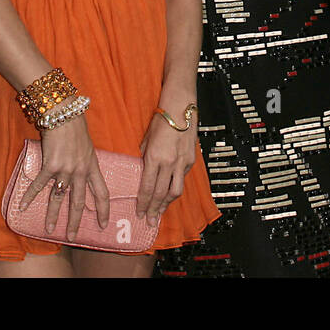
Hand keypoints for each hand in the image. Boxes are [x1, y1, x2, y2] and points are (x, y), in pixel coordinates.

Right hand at [21, 115, 110, 239]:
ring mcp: (65, 169)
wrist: (63, 113)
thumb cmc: (75, 125)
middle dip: (75, 221)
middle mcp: (80, 171)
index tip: (103, 224)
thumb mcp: (87, 145)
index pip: (102, 193)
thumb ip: (84, 161)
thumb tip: (82, 172)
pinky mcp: (50, 166)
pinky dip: (29, 196)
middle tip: (73, 237)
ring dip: (53, 215)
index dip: (103, 210)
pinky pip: (39, 185)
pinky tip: (22, 206)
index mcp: (92, 165)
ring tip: (50, 230)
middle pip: (79, 202)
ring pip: (59, 198)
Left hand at [138, 105, 196, 223]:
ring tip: (160, 212)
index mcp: (155, 157)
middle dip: (154, 209)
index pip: (147, 187)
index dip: (143, 203)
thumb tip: (141, 169)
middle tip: (149, 221)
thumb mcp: (147, 139)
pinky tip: (170, 194)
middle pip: (161, 194)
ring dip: (167, 204)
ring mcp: (182, 162)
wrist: (182, 108)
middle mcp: (169, 162)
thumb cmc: (162, 119)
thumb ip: (144, 156)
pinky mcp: (190, 160)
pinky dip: (175, 189)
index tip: (139, 212)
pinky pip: (182, 179)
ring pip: (175, 191)